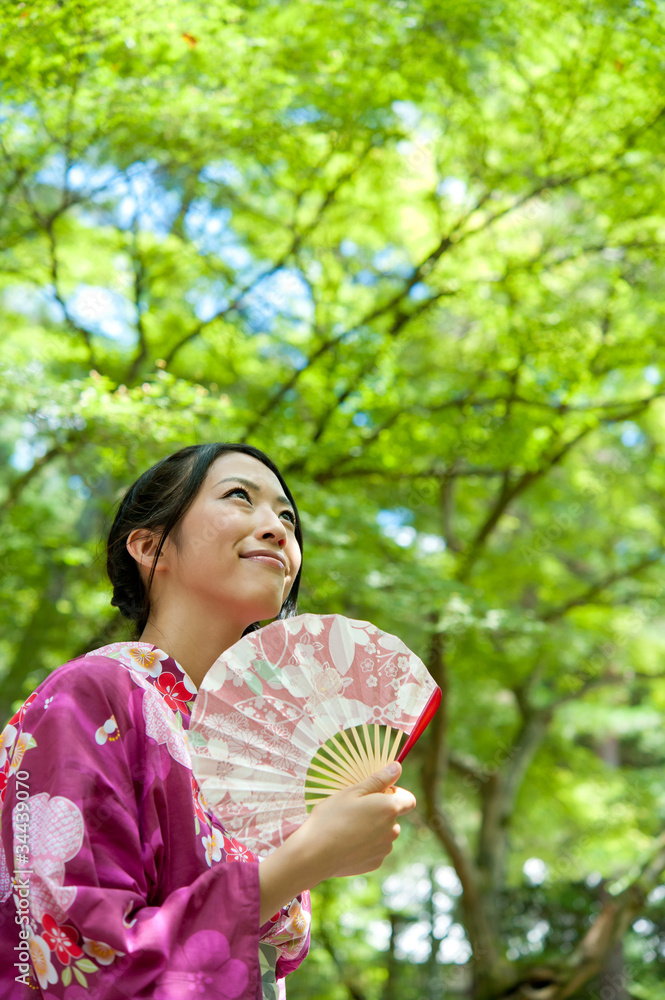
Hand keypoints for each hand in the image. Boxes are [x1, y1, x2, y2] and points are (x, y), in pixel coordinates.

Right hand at [300, 761, 416, 879]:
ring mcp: (384, 850)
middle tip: (354, 810)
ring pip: (383, 833)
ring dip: (373, 829)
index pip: (409, 800)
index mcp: (389, 809)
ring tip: (347, 827)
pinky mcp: (375, 863)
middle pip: (393, 817)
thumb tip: (398, 767)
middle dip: (380, 812)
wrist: (315, 854)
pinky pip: (375, 849)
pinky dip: (365, 844)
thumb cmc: (332, 817)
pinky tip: (346, 842)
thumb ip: (379, 779)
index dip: (396, 794)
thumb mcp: (353, 792)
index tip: (377, 793)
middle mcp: (392, 831)